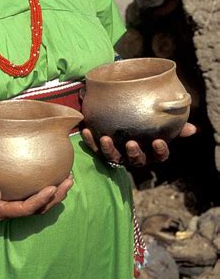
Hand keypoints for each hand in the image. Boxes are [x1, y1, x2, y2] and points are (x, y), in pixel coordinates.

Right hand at [0, 166, 72, 220]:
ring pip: (38, 200)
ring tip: (67, 177)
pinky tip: (50, 169)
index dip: (41, 200)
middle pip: (38, 207)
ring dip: (54, 191)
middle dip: (55, 196)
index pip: (26, 209)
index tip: (53, 187)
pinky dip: (43, 181)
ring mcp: (11, 200)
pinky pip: (31, 189)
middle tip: (69, 181)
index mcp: (1, 211)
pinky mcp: (12, 190)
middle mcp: (10, 208)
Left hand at [81, 123, 196, 166]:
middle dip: (133, 153)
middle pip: (135, 160)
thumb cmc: (141, 122)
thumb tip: (192, 128)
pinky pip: (93, 148)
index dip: (160, 151)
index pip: (159, 156)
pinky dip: (89, 140)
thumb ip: (173, 126)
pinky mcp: (99, 149)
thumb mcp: (157, 124)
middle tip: (131, 143)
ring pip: (112, 157)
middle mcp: (132, 155)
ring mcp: (115, 154)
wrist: (116, 118)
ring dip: (108, 149)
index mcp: (149, 150)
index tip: (158, 142)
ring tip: (105, 138)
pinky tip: (85, 130)